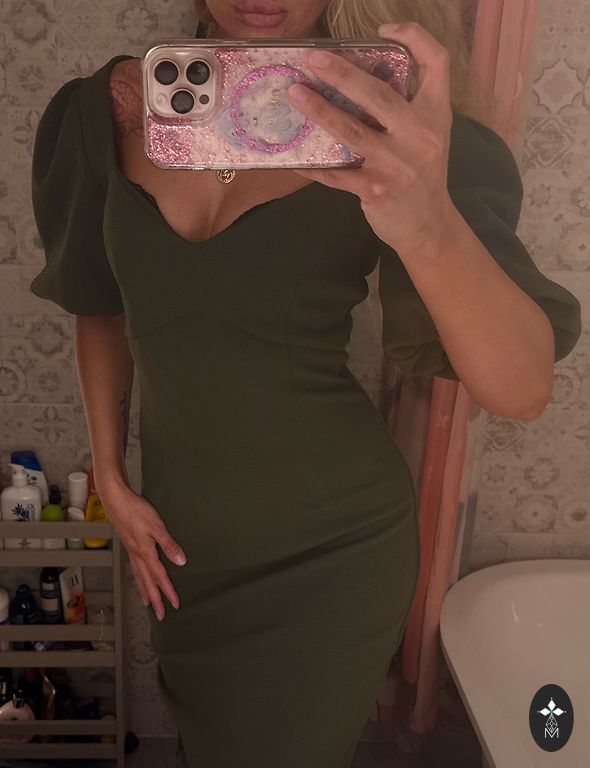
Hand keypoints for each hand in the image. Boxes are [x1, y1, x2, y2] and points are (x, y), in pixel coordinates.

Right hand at [97, 478, 186, 620]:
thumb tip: (181, 562)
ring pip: (139, 577)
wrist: (116, 501)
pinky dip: (138, 579)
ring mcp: (131, 551)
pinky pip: (135, 568)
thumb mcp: (157, 526)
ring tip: (149, 603)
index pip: (160, 577)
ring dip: (146, 591)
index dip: (168, 591)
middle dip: (155, 599)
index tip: (175, 604)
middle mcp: (137, 556)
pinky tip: (139, 578)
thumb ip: (169, 545)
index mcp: (146, 553)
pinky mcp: (128, 545)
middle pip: (148, 582)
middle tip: (161, 615)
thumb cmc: (137, 511)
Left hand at [286, 22, 455, 253]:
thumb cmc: (422, 173)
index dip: (414, 37)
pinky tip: (295, 162)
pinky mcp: (375, 189)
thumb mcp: (428, 135)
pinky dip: (315, 167)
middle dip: (342, 74)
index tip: (383, 30)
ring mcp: (396, 164)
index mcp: (436, 114)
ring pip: (351, 130)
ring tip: (295, 94)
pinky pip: (337, 175)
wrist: (428, 225)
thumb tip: (358, 79)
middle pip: (379, 94)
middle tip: (313, 59)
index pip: (436, 62)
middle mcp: (419, 135)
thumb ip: (407, 108)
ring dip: (319, 110)